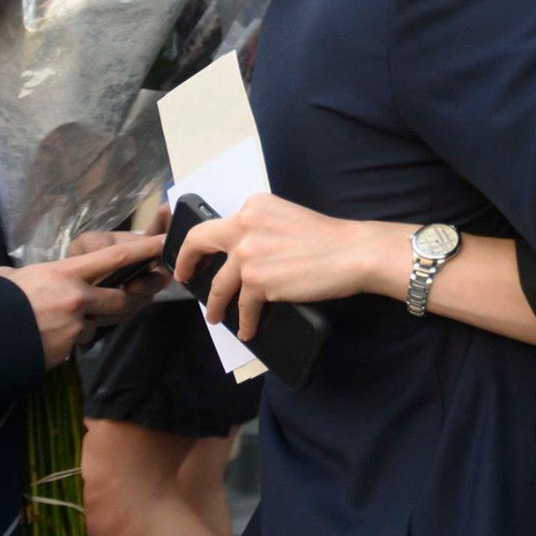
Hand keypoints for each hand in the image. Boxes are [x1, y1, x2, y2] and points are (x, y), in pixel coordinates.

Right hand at [0, 233, 165, 367]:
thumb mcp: (18, 276)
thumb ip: (41, 274)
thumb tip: (36, 277)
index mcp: (67, 274)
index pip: (118, 258)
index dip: (146, 250)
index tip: (165, 242)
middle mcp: (79, 300)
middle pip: (126, 297)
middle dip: (136, 295)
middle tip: (142, 288)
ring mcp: (76, 327)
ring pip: (107, 320)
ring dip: (106, 315)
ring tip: (91, 308)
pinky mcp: (68, 350)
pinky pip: (82, 339)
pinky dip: (77, 335)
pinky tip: (59, 331)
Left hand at [175, 193, 413, 339]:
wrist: (352, 253)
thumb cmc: (329, 238)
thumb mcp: (286, 218)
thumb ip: (260, 229)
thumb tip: (241, 256)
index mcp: (253, 206)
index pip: (217, 224)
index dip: (201, 243)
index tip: (195, 255)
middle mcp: (244, 225)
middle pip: (200, 243)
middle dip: (185, 262)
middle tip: (183, 277)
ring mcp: (247, 254)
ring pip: (219, 285)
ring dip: (216, 305)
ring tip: (215, 317)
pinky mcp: (257, 281)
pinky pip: (243, 306)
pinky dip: (244, 321)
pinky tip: (246, 329)